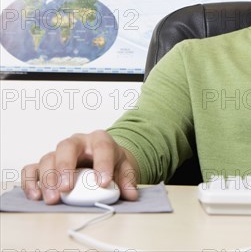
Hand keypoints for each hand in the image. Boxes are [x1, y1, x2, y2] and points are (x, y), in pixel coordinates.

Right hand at [21, 130, 139, 203]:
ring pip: (47, 159)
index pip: (101, 147)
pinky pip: (32, 169)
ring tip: (53, 199)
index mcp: (99, 140)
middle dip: (65, 168)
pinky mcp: (46, 165)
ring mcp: (59, 152)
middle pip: (66, 148)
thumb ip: (128, 179)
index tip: (103, 182)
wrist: (103, 159)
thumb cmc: (112, 162)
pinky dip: (31, 182)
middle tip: (66, 188)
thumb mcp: (124, 167)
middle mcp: (77, 142)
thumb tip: (131, 194)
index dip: (102, 164)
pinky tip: (36, 196)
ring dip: (47, 180)